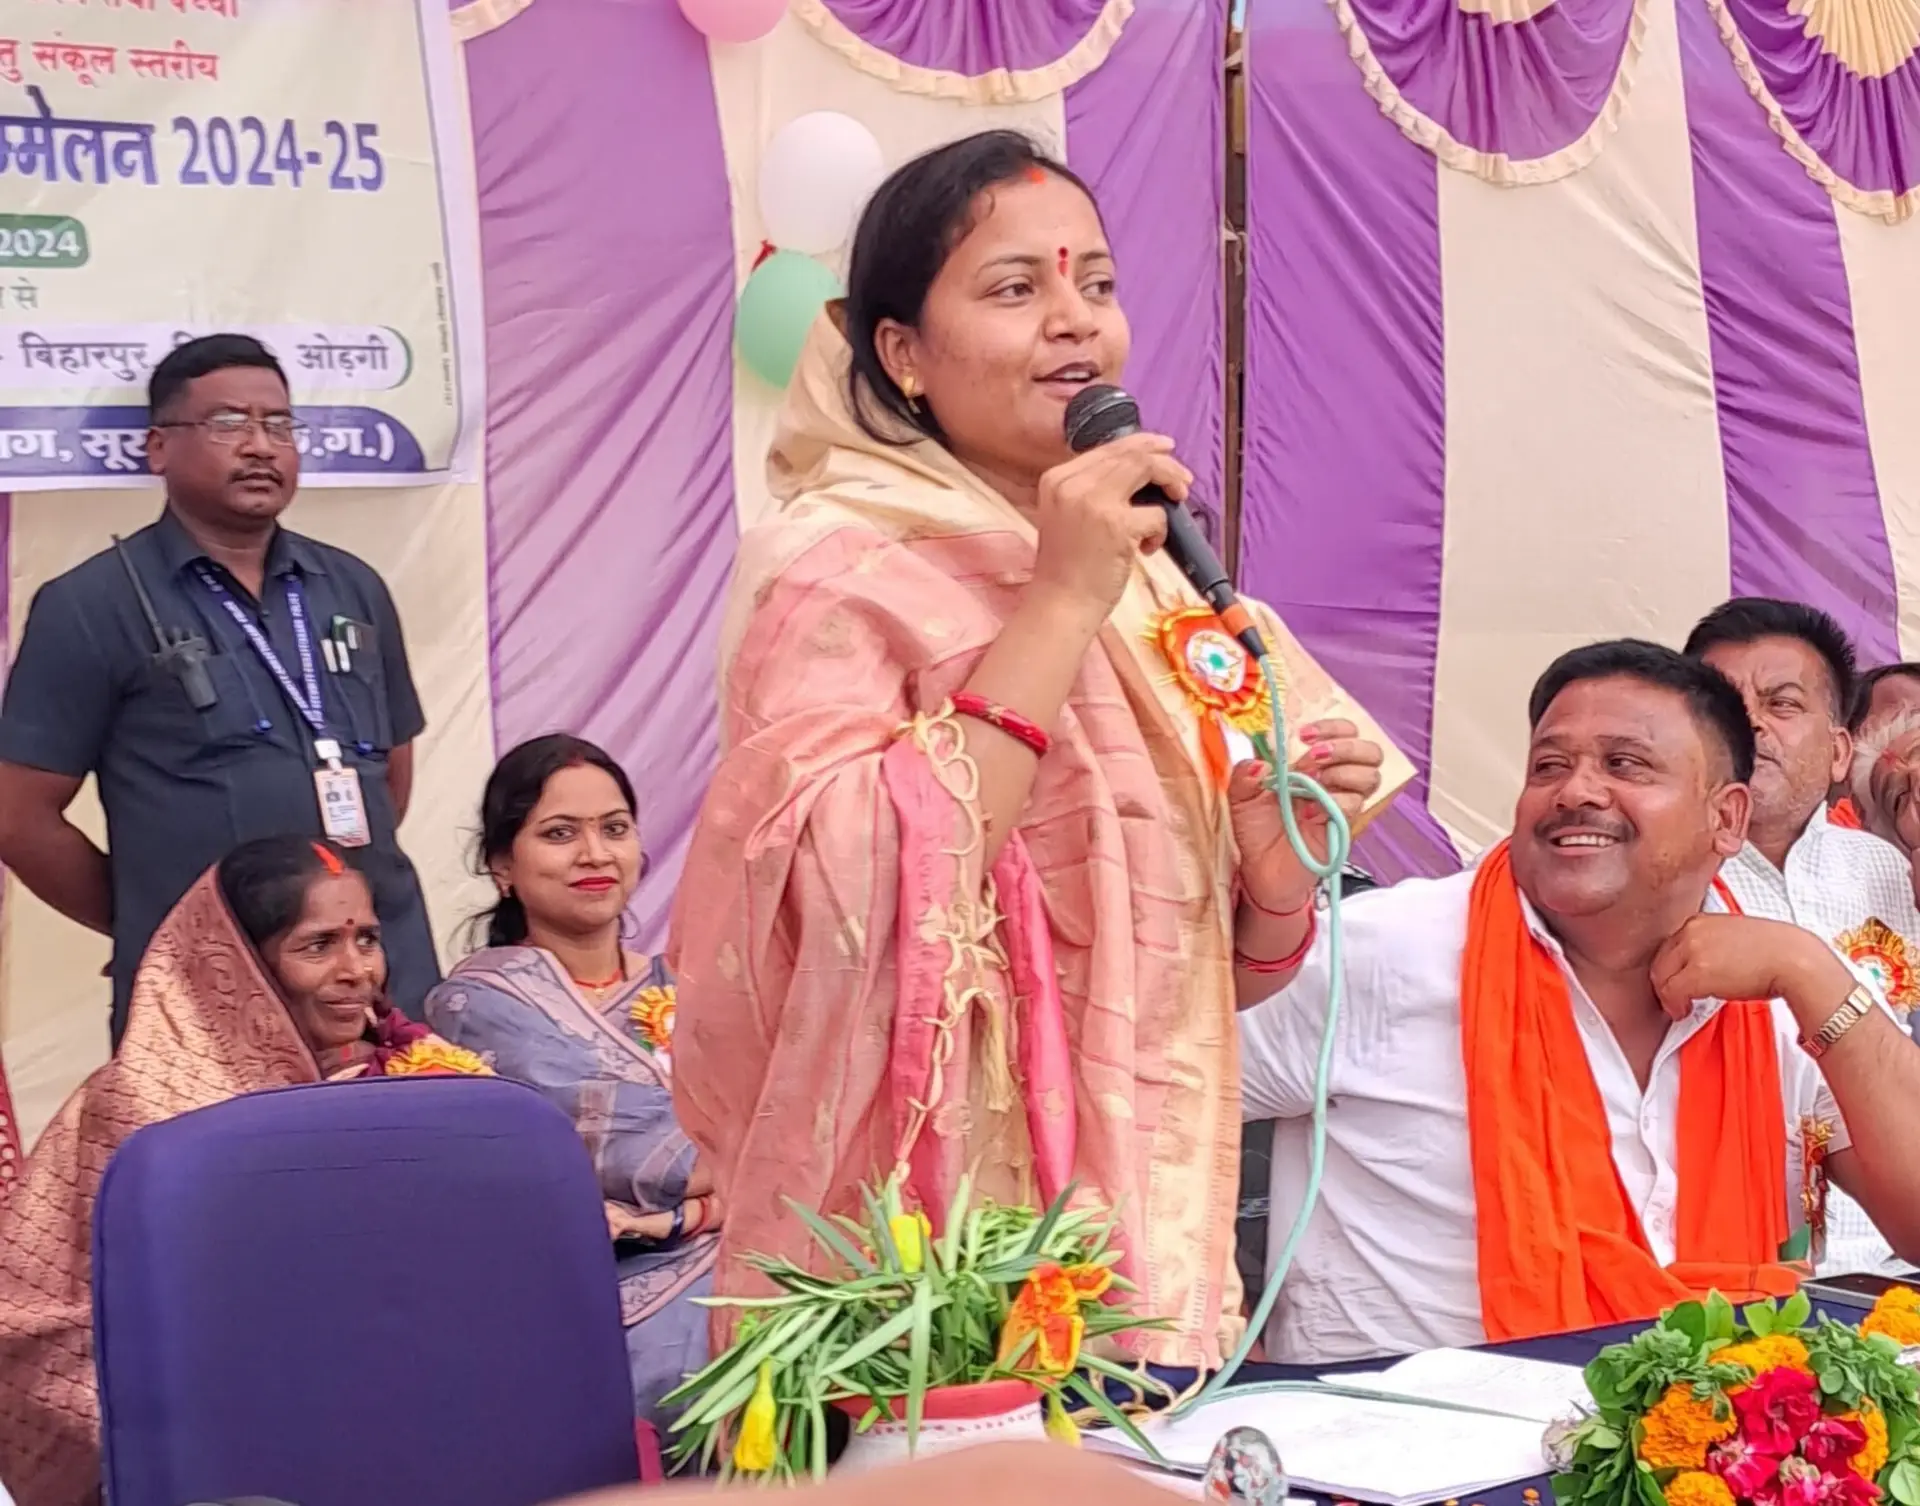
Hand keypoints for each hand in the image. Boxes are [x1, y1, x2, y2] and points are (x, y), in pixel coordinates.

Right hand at [1027, 432, 1188, 625]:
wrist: (1059, 603)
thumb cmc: (1066, 568)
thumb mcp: (1067, 515)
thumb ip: (1091, 490)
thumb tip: (1137, 470)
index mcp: (1057, 479)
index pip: (1106, 449)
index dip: (1140, 444)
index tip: (1163, 449)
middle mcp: (1072, 483)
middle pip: (1130, 455)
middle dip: (1164, 461)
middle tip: (1183, 477)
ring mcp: (1094, 501)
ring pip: (1146, 469)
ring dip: (1171, 482)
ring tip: (1179, 498)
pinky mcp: (1117, 525)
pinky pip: (1156, 513)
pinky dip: (1161, 530)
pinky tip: (1148, 549)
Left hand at [1228, 720, 1383, 912]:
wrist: (1261, 870)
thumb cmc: (1255, 829)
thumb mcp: (1241, 798)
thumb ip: (1245, 775)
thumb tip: (1262, 764)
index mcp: (1311, 761)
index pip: (1343, 731)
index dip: (1331, 726)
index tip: (1304, 735)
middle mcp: (1333, 777)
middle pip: (1369, 750)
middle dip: (1344, 747)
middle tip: (1313, 758)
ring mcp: (1341, 801)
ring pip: (1370, 775)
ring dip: (1342, 773)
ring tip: (1311, 784)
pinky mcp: (1343, 825)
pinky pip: (1355, 804)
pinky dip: (1333, 803)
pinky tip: (1308, 813)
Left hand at [1650, 914, 1852, 1024]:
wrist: (1794, 960)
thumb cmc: (1776, 952)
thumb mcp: (1734, 936)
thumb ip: (1712, 944)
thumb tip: (1704, 964)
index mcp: (1701, 921)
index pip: (1670, 945)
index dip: (1672, 967)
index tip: (1677, 980)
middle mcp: (1692, 931)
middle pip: (1661, 960)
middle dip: (1665, 981)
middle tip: (1674, 998)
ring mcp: (1693, 951)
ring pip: (1662, 977)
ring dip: (1668, 995)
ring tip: (1679, 1007)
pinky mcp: (1697, 973)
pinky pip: (1671, 993)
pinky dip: (1674, 1005)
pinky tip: (1684, 1011)